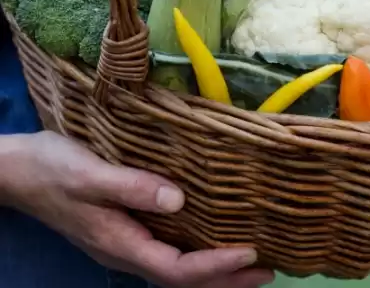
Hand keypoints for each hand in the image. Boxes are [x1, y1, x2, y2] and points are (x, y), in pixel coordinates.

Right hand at [0, 131, 274, 287]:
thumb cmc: (53, 169)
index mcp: (121, 243)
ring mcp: (125, 242)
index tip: (251, 254)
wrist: (17, 171)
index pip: (177, 267)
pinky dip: (197, 253)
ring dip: (215, 270)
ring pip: (177, 266)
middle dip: (226, 278)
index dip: (215, 265)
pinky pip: (169, 250)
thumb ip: (132, 188)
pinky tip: (213, 239)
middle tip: (268, 271)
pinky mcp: (125, 229)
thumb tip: (178, 200)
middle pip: (183, 277)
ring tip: (253, 264)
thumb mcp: (91, 173)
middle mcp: (127, 250)